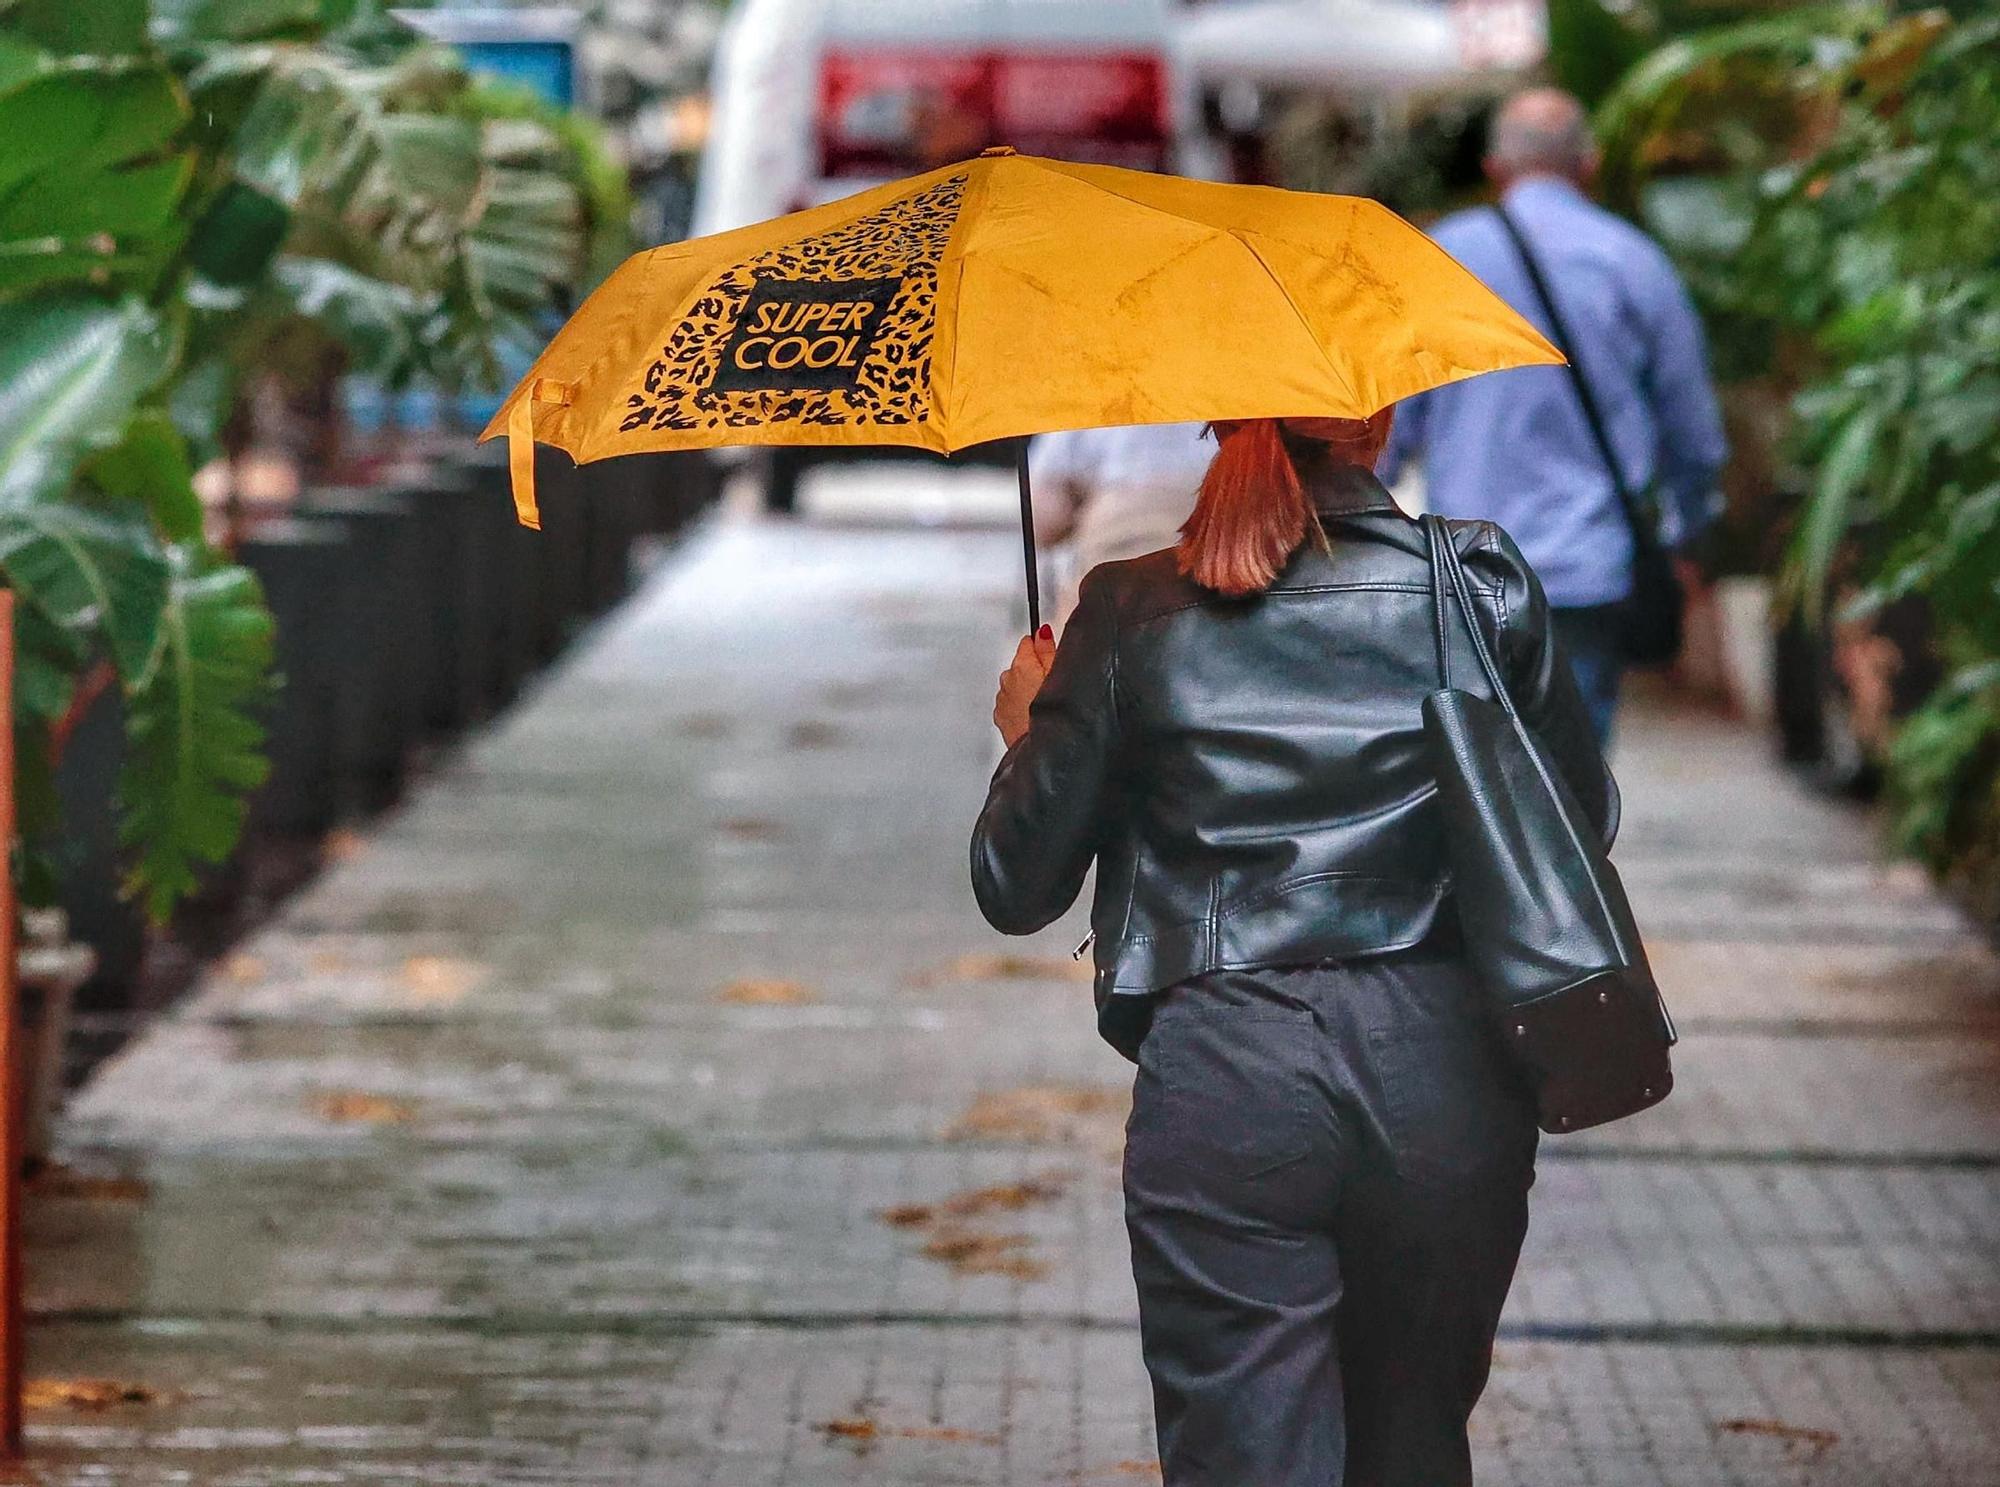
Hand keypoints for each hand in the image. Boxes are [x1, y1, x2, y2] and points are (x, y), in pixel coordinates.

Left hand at [993, 625, 1055, 748]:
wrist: (1041, 747)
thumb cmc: (1051, 714)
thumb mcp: (1059, 674)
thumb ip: (1048, 650)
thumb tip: (1042, 633)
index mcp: (1022, 665)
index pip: (1028, 642)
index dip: (1041, 648)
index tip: (1049, 656)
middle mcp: (1007, 679)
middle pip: (1020, 665)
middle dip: (1033, 671)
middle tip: (1049, 685)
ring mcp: (1002, 699)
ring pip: (1014, 686)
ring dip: (1025, 690)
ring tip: (1041, 703)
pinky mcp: (1000, 717)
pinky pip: (1009, 704)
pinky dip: (1018, 707)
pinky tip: (1031, 715)